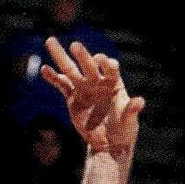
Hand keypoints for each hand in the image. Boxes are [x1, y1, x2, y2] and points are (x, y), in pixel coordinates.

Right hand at [40, 38, 144, 156]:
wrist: (109, 142)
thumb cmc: (124, 130)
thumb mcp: (129, 121)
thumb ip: (131, 111)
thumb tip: (140, 101)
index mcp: (114, 83)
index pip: (110, 68)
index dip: (106, 63)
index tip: (101, 61)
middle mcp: (98, 82)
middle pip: (89, 65)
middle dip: (83, 56)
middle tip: (75, 46)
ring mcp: (84, 88)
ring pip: (71, 70)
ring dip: (61, 56)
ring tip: (50, 41)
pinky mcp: (73, 98)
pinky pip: (61, 85)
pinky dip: (53, 77)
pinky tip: (44, 69)